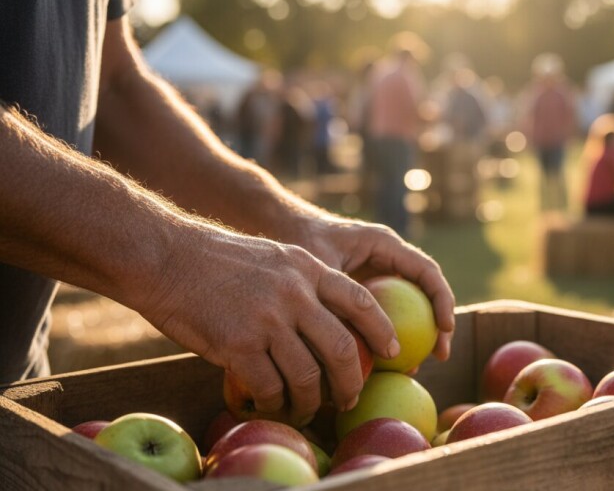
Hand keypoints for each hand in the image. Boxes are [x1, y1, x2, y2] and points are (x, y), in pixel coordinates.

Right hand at [135, 227, 398, 425]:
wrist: (167, 257)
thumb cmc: (217, 260)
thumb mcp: (274, 257)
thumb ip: (303, 284)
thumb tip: (330, 323)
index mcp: (307, 268)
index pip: (360, 301)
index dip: (381, 330)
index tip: (392, 350)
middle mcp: (294, 293)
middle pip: (340, 347)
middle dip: (352, 380)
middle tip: (350, 397)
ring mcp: (268, 319)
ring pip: (307, 375)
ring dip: (311, 401)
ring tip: (307, 410)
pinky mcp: (239, 345)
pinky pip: (270, 387)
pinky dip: (275, 403)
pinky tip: (271, 405)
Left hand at [293, 216, 455, 360]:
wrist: (281, 229)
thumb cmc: (299, 239)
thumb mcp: (319, 265)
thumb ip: (337, 292)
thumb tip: (352, 333)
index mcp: (384, 245)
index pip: (426, 270)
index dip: (441, 298)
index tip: (445, 327)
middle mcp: (388, 259)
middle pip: (425, 292)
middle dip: (438, 323)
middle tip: (441, 354)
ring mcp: (379, 276)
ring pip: (409, 307)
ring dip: (416, 335)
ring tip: (414, 368)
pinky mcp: (366, 292)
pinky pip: (386, 315)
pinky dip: (387, 338)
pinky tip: (382, 367)